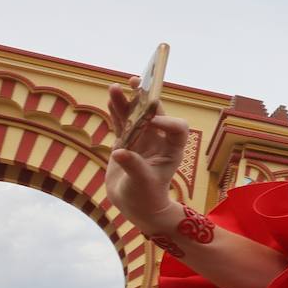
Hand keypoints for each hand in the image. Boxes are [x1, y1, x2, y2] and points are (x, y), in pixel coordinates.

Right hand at [105, 76, 190, 229]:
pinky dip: (116, 111)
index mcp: (172, 150)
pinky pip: (121, 122)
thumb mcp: (142, 184)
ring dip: (126, 101)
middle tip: (136, 83)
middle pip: (155, 114)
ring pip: (134, 115)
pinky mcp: (126, 141)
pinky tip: (110, 99)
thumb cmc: (146, 197)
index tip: (153, 122)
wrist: (136, 204)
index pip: (177, 129)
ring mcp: (142, 139)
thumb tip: (120, 153)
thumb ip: (134, 167)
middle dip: (145, 99)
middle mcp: (159, 141)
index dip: (168, 122)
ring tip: (115, 87)